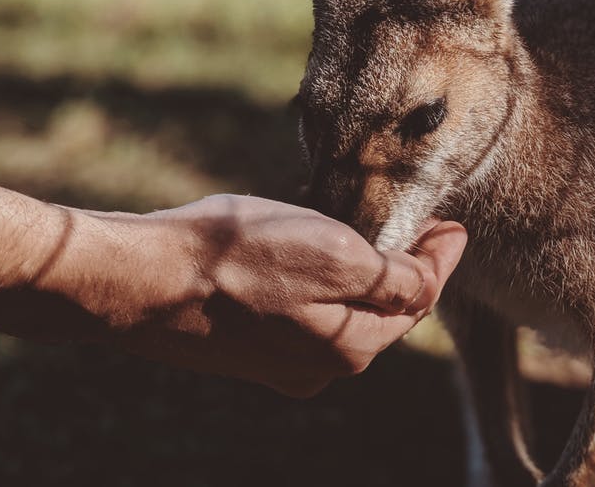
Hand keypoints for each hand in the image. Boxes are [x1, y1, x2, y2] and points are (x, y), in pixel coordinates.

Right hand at [92, 195, 466, 397]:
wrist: (138, 280)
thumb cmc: (238, 259)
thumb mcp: (336, 257)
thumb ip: (397, 277)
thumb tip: (437, 274)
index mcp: (352, 350)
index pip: (418, 300)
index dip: (441, 257)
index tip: (456, 224)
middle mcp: (320, 368)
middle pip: (381, 314)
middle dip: (403, 271)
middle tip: (419, 228)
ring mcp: (278, 363)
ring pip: (339, 315)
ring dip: (359, 278)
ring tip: (368, 238)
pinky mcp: (243, 347)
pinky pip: (299, 313)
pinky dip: (317, 285)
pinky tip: (307, 259)